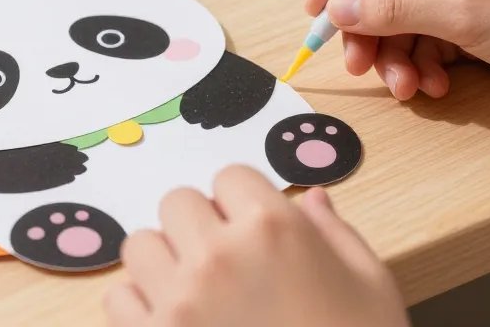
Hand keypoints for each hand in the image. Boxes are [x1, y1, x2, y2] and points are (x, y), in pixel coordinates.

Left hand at [105, 166, 408, 326]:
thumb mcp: (371, 288)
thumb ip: (336, 234)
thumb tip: (312, 198)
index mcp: (274, 230)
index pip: (230, 177)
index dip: (242, 202)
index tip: (251, 229)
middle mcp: (217, 256)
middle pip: (177, 202)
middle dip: (198, 225)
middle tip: (222, 261)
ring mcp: (178, 302)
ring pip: (140, 245)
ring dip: (163, 262)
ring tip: (195, 293)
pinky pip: (118, 299)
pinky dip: (139, 308)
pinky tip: (174, 325)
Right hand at [306, 0, 489, 102]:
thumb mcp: (466, 13)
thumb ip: (394, 8)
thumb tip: (336, 9)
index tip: (317, 9)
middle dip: (370, 28)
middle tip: (357, 65)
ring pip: (403, 20)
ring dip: (396, 57)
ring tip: (405, 88)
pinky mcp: (476, 27)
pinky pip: (427, 42)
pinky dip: (422, 67)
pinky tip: (434, 89)